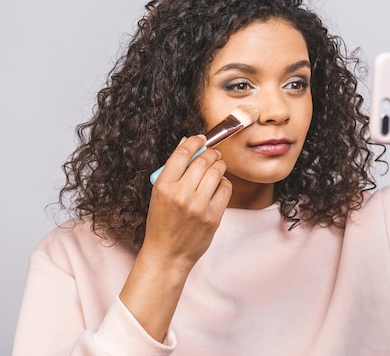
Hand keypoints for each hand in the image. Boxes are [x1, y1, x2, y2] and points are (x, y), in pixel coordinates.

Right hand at [145, 134, 231, 268]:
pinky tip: (219, 184)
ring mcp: (198, 206)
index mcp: (163, 187)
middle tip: (213, 153)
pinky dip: (224, 182)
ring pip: (216, 172)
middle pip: (203, 161)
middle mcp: (181, 195)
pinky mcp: (213, 216)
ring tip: (218, 165)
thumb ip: (173, 172)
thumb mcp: (159, 195)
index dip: (193, 142)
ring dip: (219, 165)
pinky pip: (225, 188)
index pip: (181, 154)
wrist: (168, 254)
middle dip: (210, 153)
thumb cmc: (162, 223)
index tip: (199, 138)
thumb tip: (188, 145)